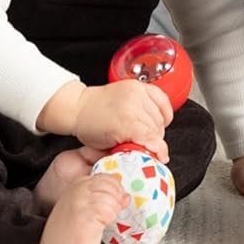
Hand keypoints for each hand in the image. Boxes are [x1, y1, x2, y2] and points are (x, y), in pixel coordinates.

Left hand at [53, 81, 172, 159]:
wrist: (80, 107)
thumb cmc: (90, 127)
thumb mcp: (108, 147)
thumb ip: (131, 149)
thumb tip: (150, 154)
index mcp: (125, 122)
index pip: (151, 138)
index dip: (158, 150)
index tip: (161, 157)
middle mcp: (134, 104)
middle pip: (157, 127)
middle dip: (155, 140)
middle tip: (149, 146)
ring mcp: (137, 92)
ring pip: (160, 115)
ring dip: (158, 127)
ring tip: (149, 133)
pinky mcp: (139, 86)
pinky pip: (162, 99)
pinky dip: (163, 110)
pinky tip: (158, 118)